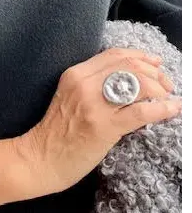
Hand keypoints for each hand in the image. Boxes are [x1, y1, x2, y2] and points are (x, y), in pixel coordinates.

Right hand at [11, 47, 181, 198]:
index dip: (141, 56)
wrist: (40, 158)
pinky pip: (141, 112)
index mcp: (75, 74)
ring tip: (167, 98)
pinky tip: (171, 110)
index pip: (115, 54)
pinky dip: (162, 109)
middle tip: (166, 85)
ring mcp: (94, 104)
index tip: (155, 64)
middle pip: (130, 65)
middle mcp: (85, 83)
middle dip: (155, 73)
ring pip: (139, 84)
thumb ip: (94, 85)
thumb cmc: (57, 132)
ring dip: (160, 89)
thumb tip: (130, 80)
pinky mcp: (104, 126)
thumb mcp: (70, 96)